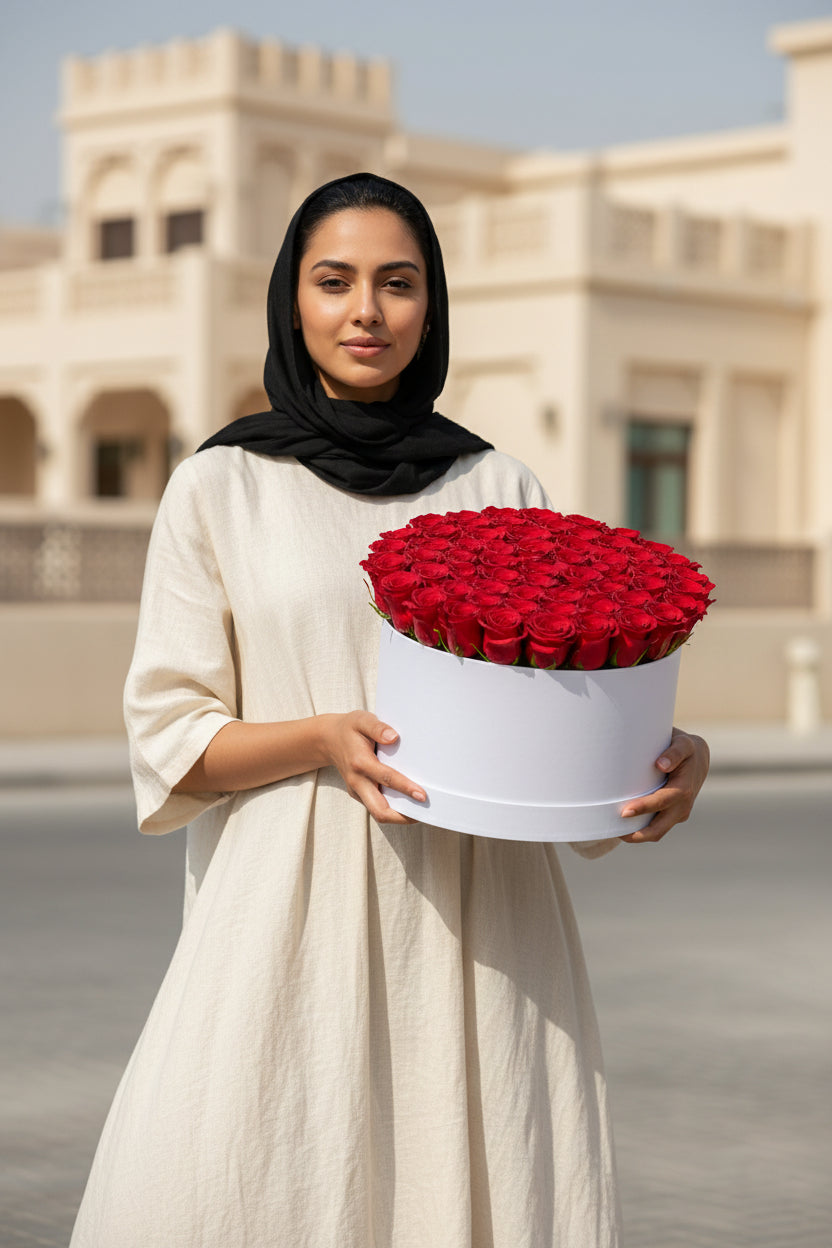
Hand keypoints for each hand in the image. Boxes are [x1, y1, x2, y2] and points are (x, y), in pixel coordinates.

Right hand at [320, 710, 424, 824]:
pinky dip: (391, 810)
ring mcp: (356, 790)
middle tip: (423, 813)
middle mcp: (357, 781)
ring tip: (419, 813)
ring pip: (377, 813)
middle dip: (402, 816)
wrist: (328, 740)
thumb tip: (393, 737)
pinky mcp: (357, 794)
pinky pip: (375, 807)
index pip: (386, 778)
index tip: (422, 795)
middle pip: (379, 810)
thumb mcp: (361, 720)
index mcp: (360, 762)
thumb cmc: (349, 729)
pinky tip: (406, 805)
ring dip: (398, 817)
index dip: (405, 788)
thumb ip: (377, 727)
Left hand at [619, 727, 709, 843]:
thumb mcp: (684, 744)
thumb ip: (674, 752)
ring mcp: (678, 813)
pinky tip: (624, 826)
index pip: (661, 802)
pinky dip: (642, 830)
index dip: (643, 808)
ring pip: (657, 832)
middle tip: (614, 830)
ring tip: (615, 831)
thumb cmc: (685, 749)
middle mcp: (683, 806)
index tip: (624, 812)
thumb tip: (660, 764)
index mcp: (684, 790)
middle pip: (659, 829)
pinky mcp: (673, 816)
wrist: (698, 758)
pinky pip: (657, 828)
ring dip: (637, 836)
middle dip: (637, 834)